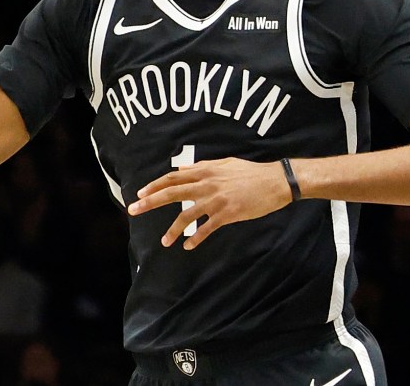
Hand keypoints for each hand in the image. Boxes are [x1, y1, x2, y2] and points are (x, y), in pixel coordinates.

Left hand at [128, 157, 291, 249]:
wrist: (275, 181)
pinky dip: (196, 238)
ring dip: (173, 230)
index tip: (141, 193)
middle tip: (133, 210)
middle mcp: (206, 184)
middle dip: (150, 202)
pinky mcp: (228, 214)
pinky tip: (188, 246)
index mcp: (205, 170)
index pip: (172, 177)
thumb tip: (183, 171)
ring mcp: (216, 200)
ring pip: (187, 215)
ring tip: (164, 242)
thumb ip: (202, 167)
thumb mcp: (224, 163)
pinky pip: (206, 229)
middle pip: (171, 193)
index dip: (155, 185)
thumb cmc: (251, 172)